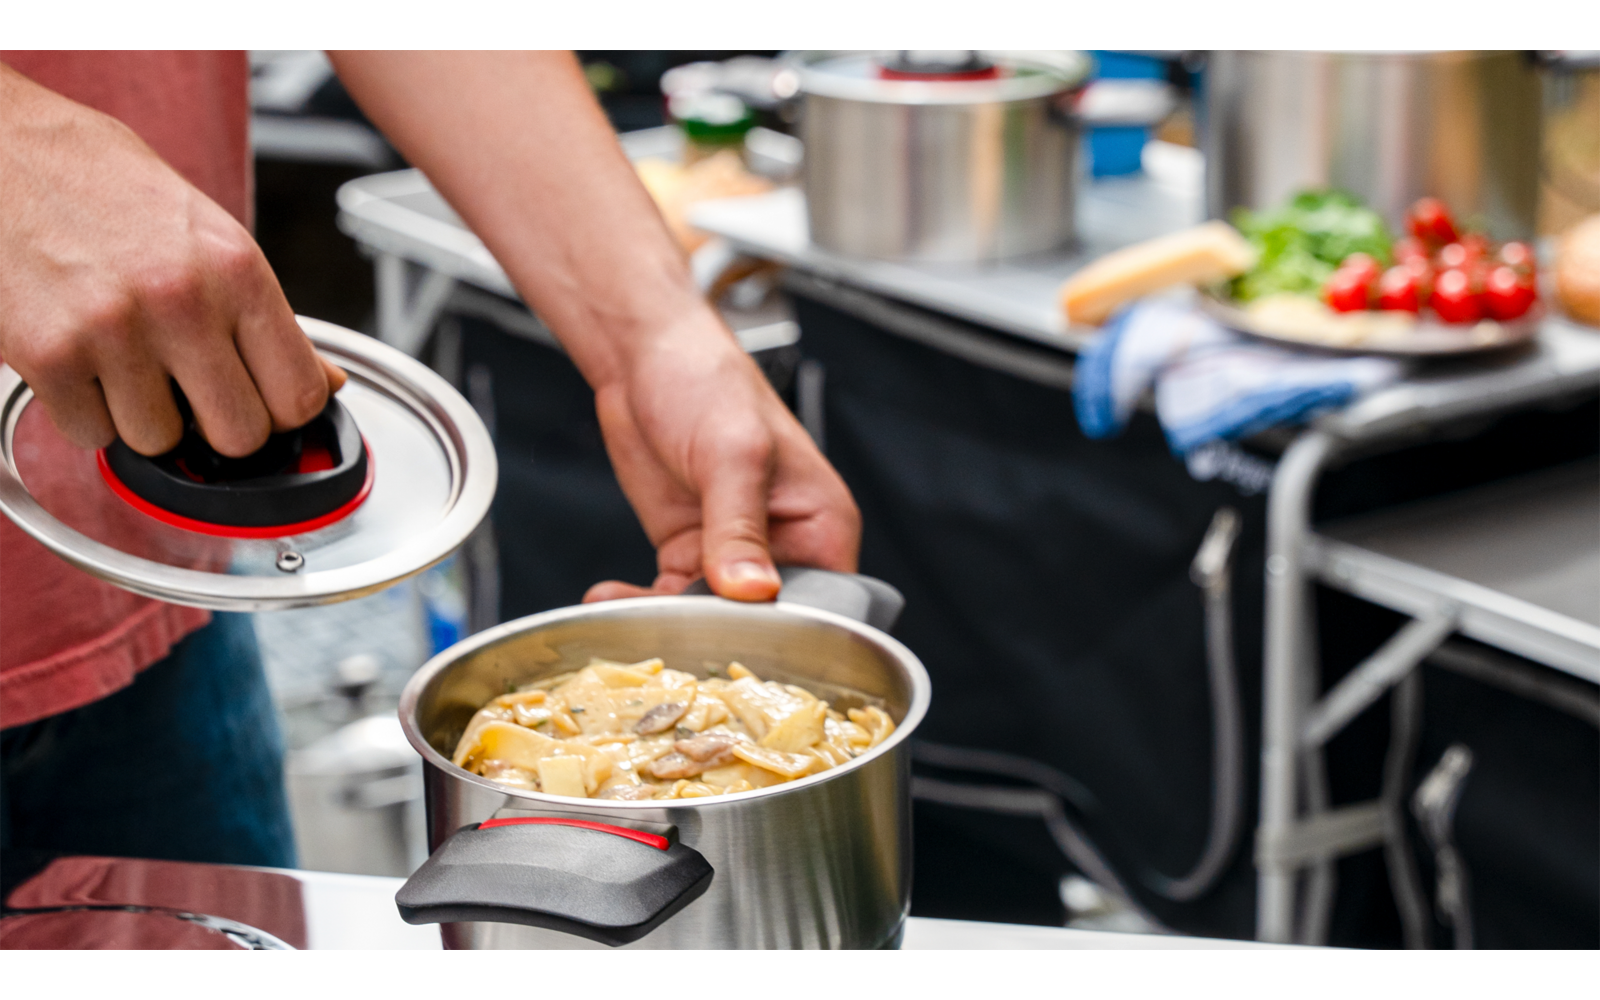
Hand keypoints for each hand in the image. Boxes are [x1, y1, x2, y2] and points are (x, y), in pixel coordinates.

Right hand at [0, 65, 342, 458]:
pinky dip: (83, 411)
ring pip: (159, 441)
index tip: (262, 405)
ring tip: (121, 356)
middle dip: (213, 425)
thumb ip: (264, 313)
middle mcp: (183, 300)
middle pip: (238, 436)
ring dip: (141, 415)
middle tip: (188, 389)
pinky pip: (89, 433)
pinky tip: (79, 357)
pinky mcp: (49, 355)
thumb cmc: (101, 183)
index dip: (282, 414)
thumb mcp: (206, 232)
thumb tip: (326, 380)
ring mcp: (114, 331)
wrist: (0, 147)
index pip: (299, 395)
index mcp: (237, 268)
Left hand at [328, 51, 859, 599]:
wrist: (641, 355)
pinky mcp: (689, 551)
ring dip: (668, 623)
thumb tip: (751, 589)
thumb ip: (740, 525)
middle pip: (766, 622)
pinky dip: (639, 603)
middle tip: (674, 642)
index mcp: (822, 525)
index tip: (741, 647)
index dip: (789, 634)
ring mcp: (732, 551)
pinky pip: (670, 598)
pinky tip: (610, 597)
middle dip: (719, 635)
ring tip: (629, 617)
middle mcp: (785, 546)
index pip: (824, 604)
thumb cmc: (708, 380)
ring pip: (712, 617)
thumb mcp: (732, 452)